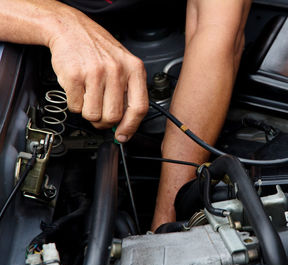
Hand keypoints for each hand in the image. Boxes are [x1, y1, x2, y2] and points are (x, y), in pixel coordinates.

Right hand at [48, 8, 147, 141]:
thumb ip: (128, 93)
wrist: (72, 29)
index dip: (131, 127)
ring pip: (93, 115)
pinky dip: (75, 103)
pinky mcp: (74, 76)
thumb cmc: (99, 49)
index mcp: (134, 69)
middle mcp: (117, 70)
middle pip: (113, 116)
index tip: (123, 135)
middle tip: (100, 113)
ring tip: (89, 96)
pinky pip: (76, 107)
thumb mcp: (123, 65)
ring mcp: (95, 73)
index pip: (139, 108)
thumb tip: (124, 126)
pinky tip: (78, 88)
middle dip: (104, 122)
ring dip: (89, 112)